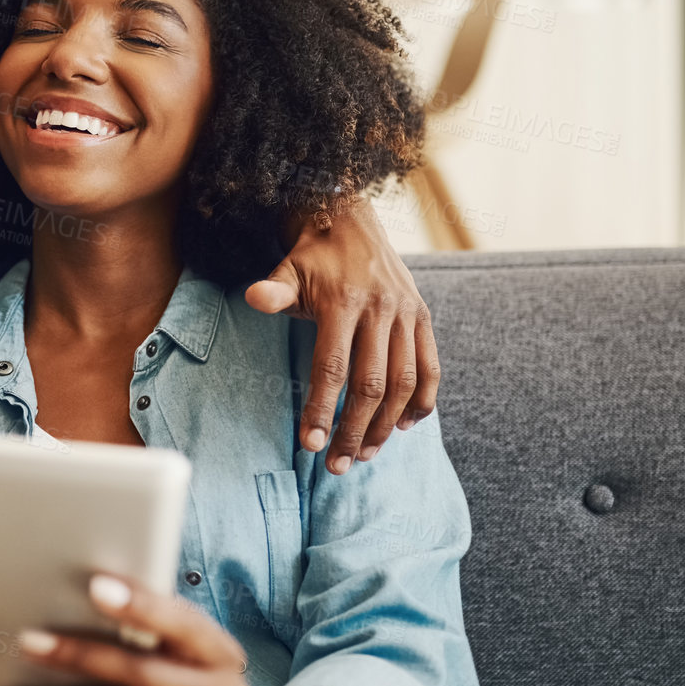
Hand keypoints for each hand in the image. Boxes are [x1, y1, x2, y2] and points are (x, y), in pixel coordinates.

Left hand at [245, 196, 439, 473]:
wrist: (350, 219)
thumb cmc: (312, 257)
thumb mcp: (288, 269)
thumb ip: (274, 289)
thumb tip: (254, 298)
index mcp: (343, 302)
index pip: (332, 368)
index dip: (321, 409)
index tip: (311, 445)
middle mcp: (381, 309)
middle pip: (370, 384)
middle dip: (354, 430)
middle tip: (338, 466)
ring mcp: (407, 314)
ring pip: (404, 382)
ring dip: (386, 424)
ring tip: (366, 453)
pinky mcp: (422, 317)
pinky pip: (430, 367)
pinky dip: (422, 401)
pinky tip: (403, 427)